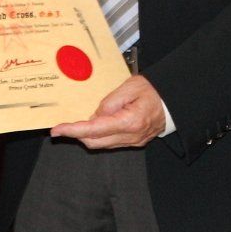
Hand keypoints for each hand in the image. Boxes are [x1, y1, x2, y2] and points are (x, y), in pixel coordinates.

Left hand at [50, 75, 167, 149]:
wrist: (173, 100)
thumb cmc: (154, 90)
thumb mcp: (130, 86)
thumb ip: (110, 101)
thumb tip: (94, 115)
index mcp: (129, 122)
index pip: (94, 130)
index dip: (73, 130)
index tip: (57, 130)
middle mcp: (131, 136)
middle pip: (94, 142)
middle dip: (77, 134)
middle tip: (64, 125)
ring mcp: (133, 142)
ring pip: (101, 144)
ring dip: (87, 135)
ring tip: (79, 122)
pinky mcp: (134, 142)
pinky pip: (111, 142)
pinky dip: (99, 135)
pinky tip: (96, 124)